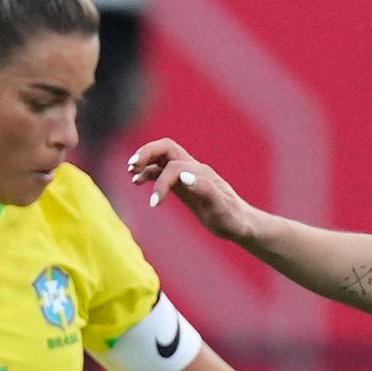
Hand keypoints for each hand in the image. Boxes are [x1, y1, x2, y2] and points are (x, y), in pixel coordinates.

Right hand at [125, 139, 258, 242]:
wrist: (240, 223)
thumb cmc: (232, 219)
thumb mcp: (221, 208)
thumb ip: (204, 190)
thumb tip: (183, 176)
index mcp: (201, 173)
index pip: (174, 167)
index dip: (161, 182)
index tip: (154, 204)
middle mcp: (193, 168)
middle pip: (165, 148)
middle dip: (147, 153)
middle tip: (131, 166)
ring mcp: (187, 174)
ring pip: (162, 158)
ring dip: (145, 161)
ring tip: (131, 173)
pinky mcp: (183, 184)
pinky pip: (162, 171)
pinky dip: (148, 173)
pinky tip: (137, 181)